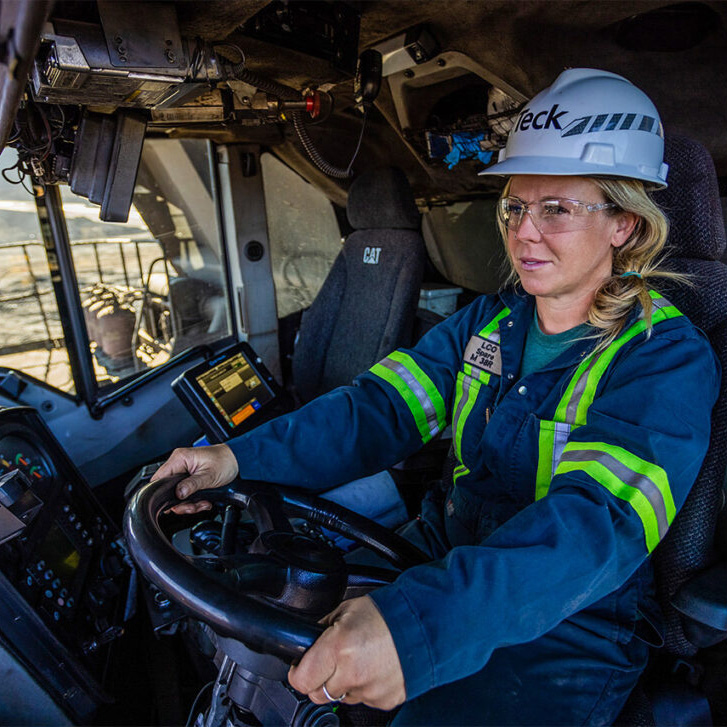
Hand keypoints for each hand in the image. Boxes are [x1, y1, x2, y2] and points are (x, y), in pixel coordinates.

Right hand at [151, 444, 238, 513]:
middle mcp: (179, 463)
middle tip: (194, 506)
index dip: (163, 493)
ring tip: (202, 503)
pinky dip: (194, 500)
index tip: (174, 503)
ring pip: (178, 494)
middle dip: (182, 502)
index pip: (159, 477)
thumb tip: (178, 494)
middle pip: (169, 489)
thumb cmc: (226, 461)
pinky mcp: (190, 477)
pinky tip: (203, 501)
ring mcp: (185, 471)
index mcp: (180, 458)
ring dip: (190, 503)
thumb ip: (192, 485)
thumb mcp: (209, 476)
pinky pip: (186, 492)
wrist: (239, 460)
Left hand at [288, 596, 405, 711]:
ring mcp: (370, 690)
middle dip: (320, 678)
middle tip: (332, 660)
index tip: (300, 666)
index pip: (301, 680)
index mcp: (338, 647)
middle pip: (318, 694)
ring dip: (345, 682)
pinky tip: (374, 666)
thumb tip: (308, 641)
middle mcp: (352, 673)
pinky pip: (364, 699)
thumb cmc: (388, 612)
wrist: (423, 623)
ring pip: (341, 697)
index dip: (298, 672)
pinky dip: (365, 686)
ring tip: (361, 658)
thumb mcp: (346, 609)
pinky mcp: (385, 700)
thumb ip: (323, 628)